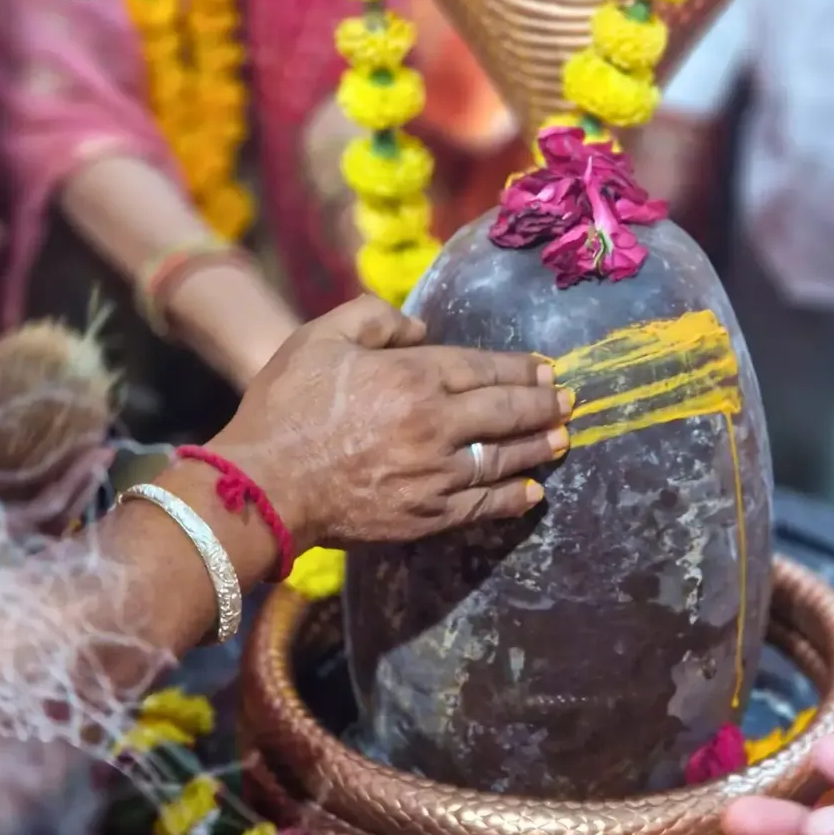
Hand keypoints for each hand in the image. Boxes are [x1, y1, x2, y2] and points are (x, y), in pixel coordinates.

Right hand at [209, 295, 571, 552]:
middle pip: (506, 411)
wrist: (263, 487)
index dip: (521, 368)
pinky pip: (483, 506)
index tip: (546, 368)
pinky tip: (533, 492)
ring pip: (503, 458)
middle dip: (543, 404)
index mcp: (413, 377)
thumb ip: (375, 318)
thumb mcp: (320, 337)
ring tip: (563, 439)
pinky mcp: (427, 516)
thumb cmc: (286, 406)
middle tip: (570, 401)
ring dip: (538, 447)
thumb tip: (420, 329)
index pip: (483, 369)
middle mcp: (436, 425)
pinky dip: (513, 498)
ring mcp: (436, 475)